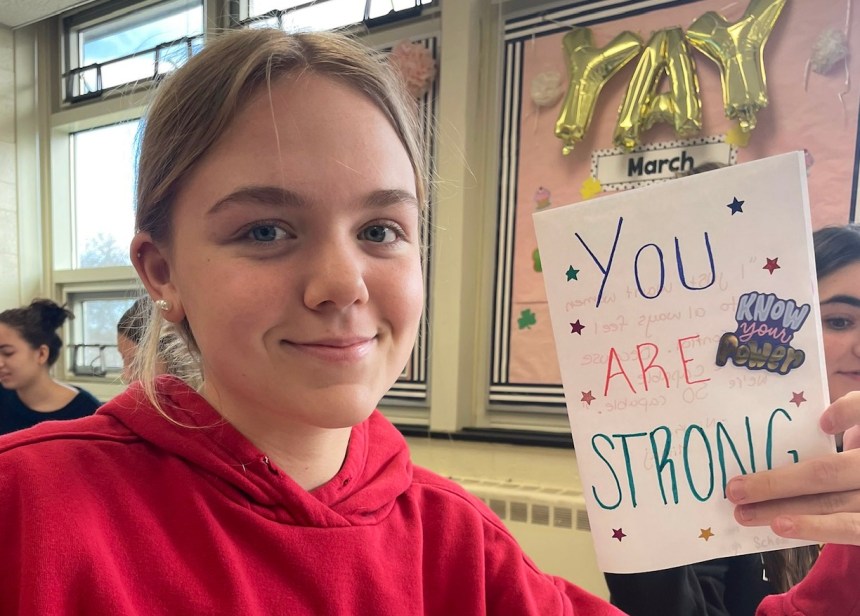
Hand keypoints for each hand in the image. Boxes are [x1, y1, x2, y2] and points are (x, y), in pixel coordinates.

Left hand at [726, 391, 859, 545]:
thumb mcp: (859, 429)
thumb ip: (841, 419)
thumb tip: (805, 421)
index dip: (847, 414)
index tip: (823, 422)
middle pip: (827, 472)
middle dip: (777, 482)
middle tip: (734, 489)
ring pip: (829, 504)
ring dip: (781, 509)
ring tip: (745, 514)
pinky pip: (847, 529)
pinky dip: (812, 528)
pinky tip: (779, 526)